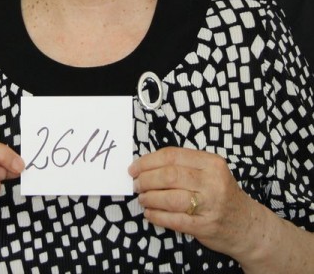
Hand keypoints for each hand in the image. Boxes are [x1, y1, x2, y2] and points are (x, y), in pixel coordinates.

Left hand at [128, 146, 257, 260]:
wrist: (248, 226)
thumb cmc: (221, 194)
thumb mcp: (210, 171)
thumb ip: (184, 165)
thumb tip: (147, 164)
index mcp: (212, 163)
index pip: (173, 156)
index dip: (148, 161)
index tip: (134, 167)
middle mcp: (213, 182)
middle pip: (170, 176)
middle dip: (146, 179)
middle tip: (136, 184)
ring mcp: (210, 205)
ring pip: (170, 198)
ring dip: (150, 198)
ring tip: (142, 198)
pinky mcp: (205, 226)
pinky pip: (175, 220)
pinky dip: (157, 216)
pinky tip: (150, 214)